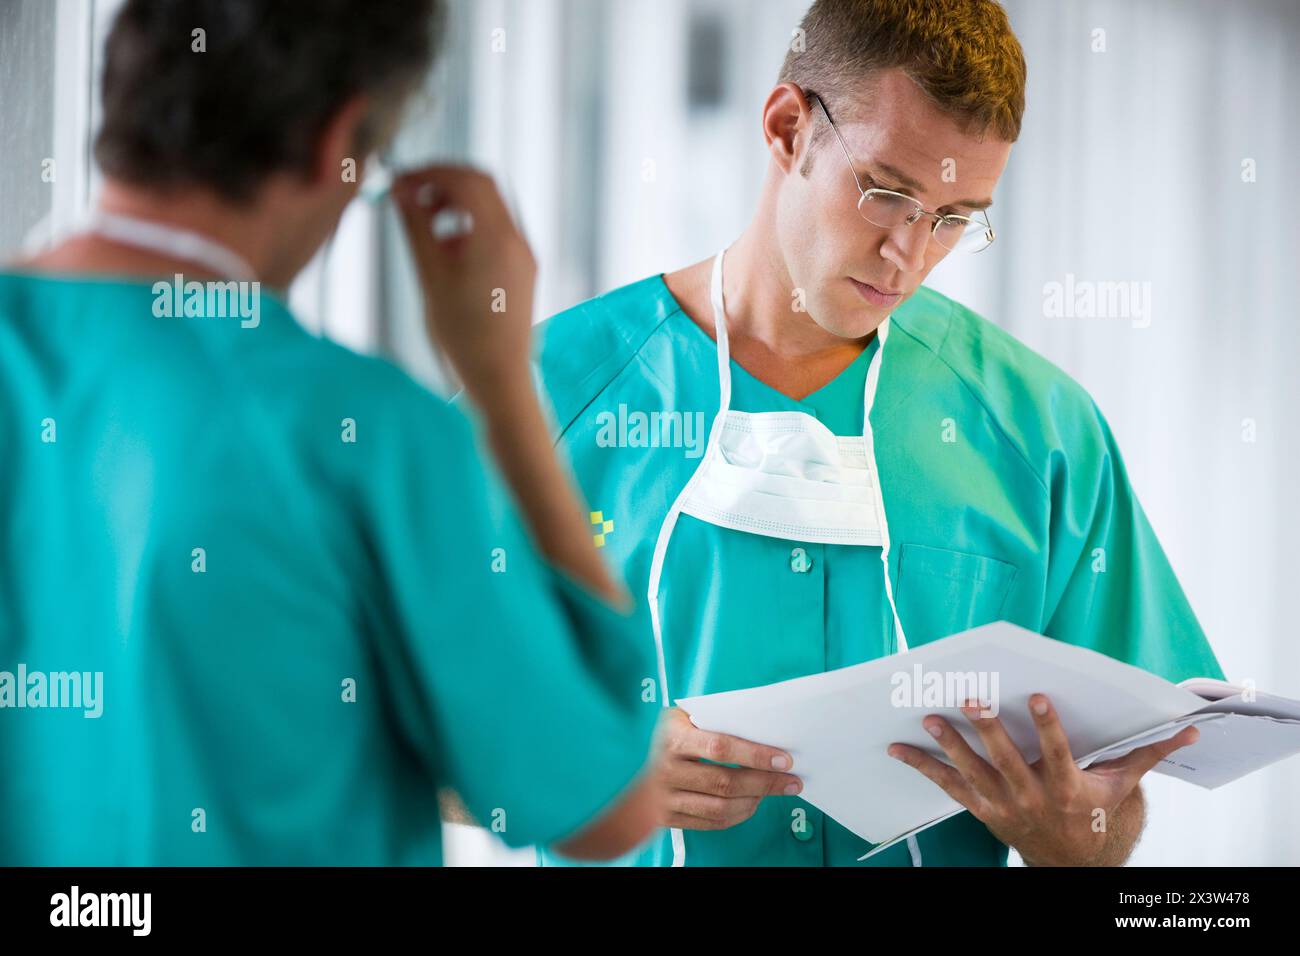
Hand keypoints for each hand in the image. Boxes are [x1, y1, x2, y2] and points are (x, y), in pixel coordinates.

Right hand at [392, 165, 535, 401]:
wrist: (500, 379)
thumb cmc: (463, 336)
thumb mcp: (430, 278)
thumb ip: (416, 228)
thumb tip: (400, 190)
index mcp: (496, 238)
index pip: (466, 179)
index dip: (431, 172)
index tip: (401, 181)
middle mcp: (517, 240)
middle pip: (483, 185)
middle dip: (445, 182)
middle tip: (411, 193)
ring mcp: (524, 254)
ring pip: (491, 206)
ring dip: (457, 203)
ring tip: (425, 224)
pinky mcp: (525, 269)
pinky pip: (498, 230)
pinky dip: (471, 224)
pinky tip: (447, 249)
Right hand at [658, 708, 801, 830]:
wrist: (632, 778)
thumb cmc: (670, 741)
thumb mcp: (682, 719)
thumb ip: (714, 719)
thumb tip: (761, 727)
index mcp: (674, 739)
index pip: (720, 748)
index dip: (755, 755)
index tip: (783, 759)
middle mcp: (668, 770)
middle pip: (725, 782)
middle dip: (765, 782)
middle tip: (792, 780)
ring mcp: (668, 798)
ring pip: (721, 807)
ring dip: (755, 800)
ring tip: (775, 790)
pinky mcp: (672, 819)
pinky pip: (714, 822)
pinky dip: (740, 814)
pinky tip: (754, 803)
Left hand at [887, 694, 1200, 865]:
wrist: (1076, 869)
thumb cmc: (1102, 824)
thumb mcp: (1125, 791)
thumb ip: (1145, 755)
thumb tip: (1184, 729)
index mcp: (1069, 790)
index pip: (1058, 753)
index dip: (1048, 726)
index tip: (1039, 696)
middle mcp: (1033, 799)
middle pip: (1008, 761)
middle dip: (989, 730)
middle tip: (972, 699)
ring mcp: (1005, 807)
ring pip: (974, 773)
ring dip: (950, 745)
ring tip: (930, 718)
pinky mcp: (984, 811)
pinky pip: (949, 788)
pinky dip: (924, 768)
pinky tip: (900, 749)